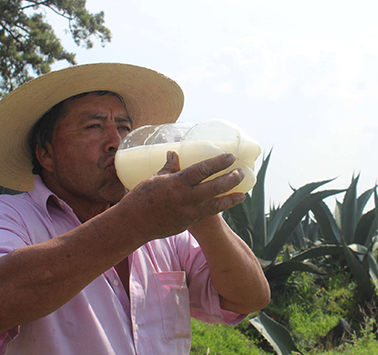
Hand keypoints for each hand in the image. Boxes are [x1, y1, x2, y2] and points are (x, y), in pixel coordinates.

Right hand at [117, 151, 245, 240]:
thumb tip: (175, 153)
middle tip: (241, 172)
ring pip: (217, 205)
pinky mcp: (189, 222)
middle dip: (231, 179)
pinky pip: (209, 213)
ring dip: (231, 198)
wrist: (134, 224)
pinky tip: (226, 203)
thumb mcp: (155, 178)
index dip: (219, 162)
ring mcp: (189, 212)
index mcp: (177, 183)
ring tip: (242, 193)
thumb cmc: (141, 198)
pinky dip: (219, 207)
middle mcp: (186, 198)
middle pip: (215, 187)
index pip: (203, 169)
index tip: (231, 157)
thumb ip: (169, 166)